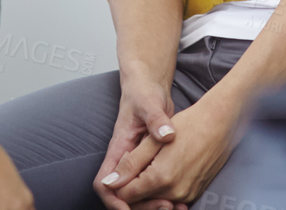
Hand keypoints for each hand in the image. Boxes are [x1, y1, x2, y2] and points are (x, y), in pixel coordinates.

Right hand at [94, 78, 176, 209]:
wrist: (150, 87)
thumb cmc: (144, 93)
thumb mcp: (150, 103)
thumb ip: (156, 119)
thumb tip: (167, 135)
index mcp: (118, 148)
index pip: (105, 182)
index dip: (113, 199)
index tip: (128, 208)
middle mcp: (124, 159)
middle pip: (122, 194)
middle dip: (138, 206)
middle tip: (164, 208)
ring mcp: (137, 162)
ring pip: (136, 193)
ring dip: (151, 203)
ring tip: (174, 207)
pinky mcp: (150, 162)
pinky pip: (150, 185)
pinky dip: (162, 194)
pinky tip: (180, 198)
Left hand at [109, 91, 247, 207]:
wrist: (222, 121)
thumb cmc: (189, 124)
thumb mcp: (153, 140)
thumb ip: (130, 164)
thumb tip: (109, 183)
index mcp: (160, 178)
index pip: (126, 196)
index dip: (120, 183)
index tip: (125, 166)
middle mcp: (175, 192)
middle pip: (140, 202)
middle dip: (133, 189)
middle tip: (137, 164)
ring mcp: (187, 194)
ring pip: (157, 201)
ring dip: (149, 189)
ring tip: (153, 163)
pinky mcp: (195, 192)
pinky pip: (172, 198)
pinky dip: (164, 189)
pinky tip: (166, 169)